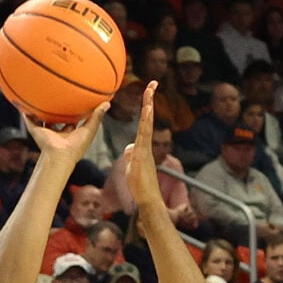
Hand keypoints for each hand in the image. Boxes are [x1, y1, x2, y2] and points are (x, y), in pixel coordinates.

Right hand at [32, 98, 108, 151]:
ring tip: (37, 97)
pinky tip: (23, 103)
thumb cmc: (77, 146)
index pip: (73, 121)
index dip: (75, 112)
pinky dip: (25, 113)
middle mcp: (58, 133)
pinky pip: (29, 120)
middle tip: (57, 96)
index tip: (76, 101)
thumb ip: (97, 116)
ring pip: (42, 120)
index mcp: (70, 134)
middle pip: (57, 119)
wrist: (60, 155)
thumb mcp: (90, 129)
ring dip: (40, 111)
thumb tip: (108, 103)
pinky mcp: (36, 131)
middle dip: (57, 110)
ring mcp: (47, 132)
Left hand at [120, 83, 163, 218]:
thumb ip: (130, 153)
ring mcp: (145, 149)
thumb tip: (129, 146)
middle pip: (147, 118)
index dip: (145, 106)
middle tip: (152, 83)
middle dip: (149, 100)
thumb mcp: (130, 165)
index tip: (148, 91)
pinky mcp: (142, 156)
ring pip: (146, 125)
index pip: (143, 122)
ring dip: (148, 108)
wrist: (148, 199)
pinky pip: (143, 137)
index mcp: (142, 145)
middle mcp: (145, 144)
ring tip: (149, 92)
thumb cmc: (140, 184)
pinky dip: (145, 125)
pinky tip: (146, 115)